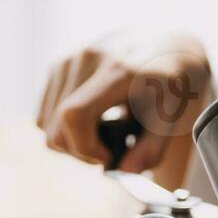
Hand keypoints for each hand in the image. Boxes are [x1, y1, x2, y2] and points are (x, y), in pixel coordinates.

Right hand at [37, 32, 211, 189]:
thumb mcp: (172, 118)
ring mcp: (70, 59)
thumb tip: (125, 171)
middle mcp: (88, 59)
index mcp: (120, 70)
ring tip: (104, 134)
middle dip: (81, 152)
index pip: (75, 115)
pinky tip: (93, 122)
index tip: (110, 157)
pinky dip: (64, 128)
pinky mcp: (59, 65)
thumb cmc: (173, 85)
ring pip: (44, 125)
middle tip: (111, 151)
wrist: (169, 45)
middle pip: (55, 129)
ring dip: (71, 141)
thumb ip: (152, 149)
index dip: (85, 148)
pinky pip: (44, 114)